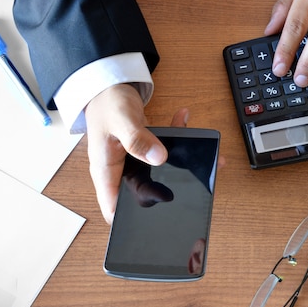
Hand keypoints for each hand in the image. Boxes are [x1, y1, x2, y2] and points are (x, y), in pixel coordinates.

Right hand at [85, 83, 188, 223]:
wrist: (108, 86)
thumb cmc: (107, 103)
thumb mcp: (121, 120)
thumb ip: (137, 139)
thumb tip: (158, 158)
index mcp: (106, 170)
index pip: (113, 208)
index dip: (130, 220)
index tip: (156, 216)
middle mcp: (119, 171)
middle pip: (142, 194)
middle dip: (167, 191)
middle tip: (191, 183)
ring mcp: (132, 162)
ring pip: (158, 174)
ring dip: (179, 165)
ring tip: (201, 155)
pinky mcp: (144, 152)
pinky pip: (162, 155)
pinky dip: (177, 142)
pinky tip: (185, 123)